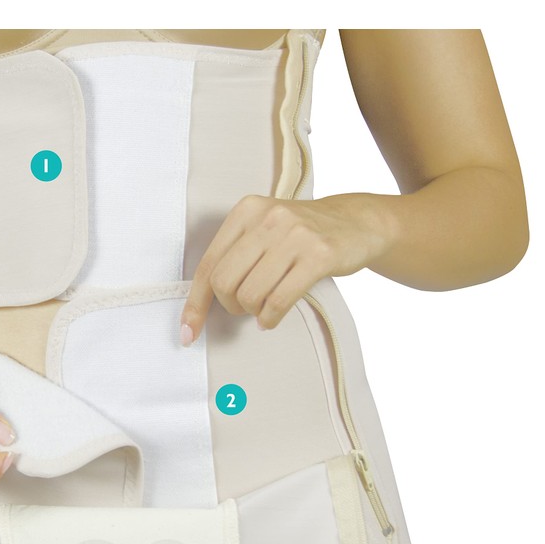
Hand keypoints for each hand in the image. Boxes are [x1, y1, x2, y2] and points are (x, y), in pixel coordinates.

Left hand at [179, 193, 392, 343]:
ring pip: (250, 294)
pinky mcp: (319, 255)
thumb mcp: (263, 231)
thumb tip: (199, 305)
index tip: (188, 332)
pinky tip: (272, 318)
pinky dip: (270, 318)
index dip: (194, 304)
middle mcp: (267, 218)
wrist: (356, 222)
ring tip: (264, 309)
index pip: (208, 265)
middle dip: (230, 306)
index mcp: (246, 211)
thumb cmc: (300, 235)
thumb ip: (233, 257)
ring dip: (253, 312)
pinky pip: (279, 300)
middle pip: (224, 283)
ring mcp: (295, 235)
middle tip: (245, 307)